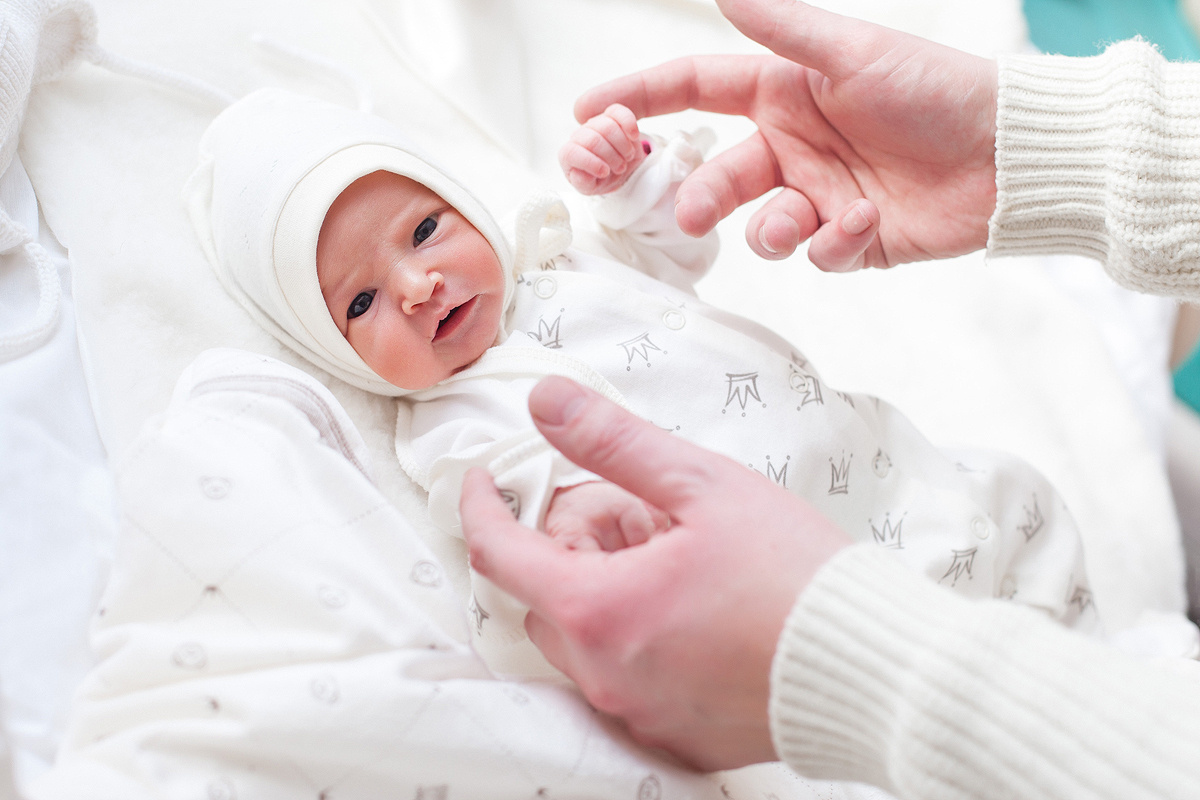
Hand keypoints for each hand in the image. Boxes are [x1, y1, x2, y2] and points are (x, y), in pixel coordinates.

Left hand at [460, 376, 850, 769]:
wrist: (870, 666)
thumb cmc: (793, 573)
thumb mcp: (702, 486)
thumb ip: (613, 443)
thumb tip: (546, 403)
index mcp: (599, 610)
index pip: (498, 553)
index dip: (481, 506)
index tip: (483, 479)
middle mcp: (604, 674)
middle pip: (544, 597)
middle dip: (570, 547)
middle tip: (638, 515)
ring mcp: (638, 713)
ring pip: (583, 640)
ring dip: (605, 593)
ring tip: (679, 561)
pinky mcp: (673, 736)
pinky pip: (625, 680)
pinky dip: (638, 638)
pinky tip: (696, 611)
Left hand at [558, 103, 647, 194]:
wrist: (617, 169)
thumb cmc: (600, 178)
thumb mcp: (591, 188)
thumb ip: (583, 184)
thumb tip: (580, 174)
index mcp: (569, 154)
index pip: (572, 152)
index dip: (589, 163)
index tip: (604, 172)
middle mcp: (579, 136)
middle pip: (593, 140)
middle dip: (610, 157)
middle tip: (619, 168)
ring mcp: (595, 123)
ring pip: (608, 126)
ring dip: (623, 146)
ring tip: (626, 157)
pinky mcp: (611, 115)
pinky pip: (619, 112)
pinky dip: (629, 124)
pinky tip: (633, 136)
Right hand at [574, 0, 997, 270]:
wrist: (1010, 154)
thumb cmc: (937, 89)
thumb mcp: (854, 53)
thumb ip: (784, 30)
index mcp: (786, 94)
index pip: (697, 92)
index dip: (642, 99)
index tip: (588, 114)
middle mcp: (795, 147)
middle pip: (720, 175)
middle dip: (699, 198)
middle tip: (691, 215)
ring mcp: (820, 196)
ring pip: (763, 227)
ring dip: (772, 230)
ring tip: (800, 222)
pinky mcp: (851, 241)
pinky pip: (817, 255)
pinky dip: (832, 245)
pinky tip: (865, 223)